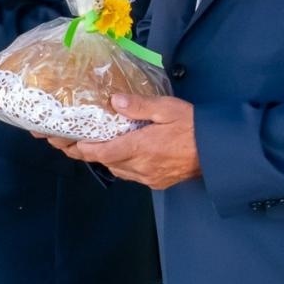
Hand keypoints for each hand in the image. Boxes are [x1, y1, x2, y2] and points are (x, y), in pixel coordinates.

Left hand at [48, 94, 200, 189]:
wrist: (221, 151)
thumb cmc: (194, 126)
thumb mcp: (167, 108)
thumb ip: (138, 106)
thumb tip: (113, 101)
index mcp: (140, 148)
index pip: (101, 153)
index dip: (79, 148)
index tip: (62, 141)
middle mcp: (141, 166)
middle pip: (105, 163)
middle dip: (85, 153)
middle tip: (67, 143)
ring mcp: (150, 177)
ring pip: (118, 170)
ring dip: (103, 159)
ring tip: (89, 146)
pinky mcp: (158, 182)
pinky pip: (132, 174)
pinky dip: (121, 164)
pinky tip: (120, 154)